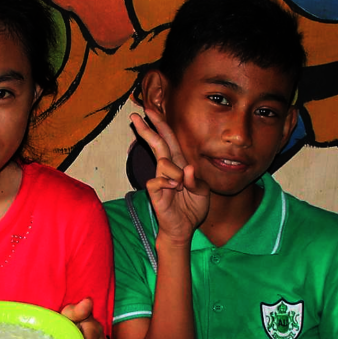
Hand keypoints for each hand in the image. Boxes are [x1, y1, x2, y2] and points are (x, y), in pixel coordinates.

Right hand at [130, 109, 209, 242]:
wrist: (184, 228)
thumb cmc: (192, 208)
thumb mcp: (202, 192)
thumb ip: (197, 180)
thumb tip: (188, 169)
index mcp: (179, 164)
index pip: (169, 140)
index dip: (161, 125)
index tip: (150, 110)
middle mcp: (167, 169)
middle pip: (157, 143)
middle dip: (147, 129)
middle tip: (134, 115)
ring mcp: (160, 179)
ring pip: (163, 162)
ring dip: (176, 172)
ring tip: (182, 187)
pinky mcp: (154, 192)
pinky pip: (157, 180)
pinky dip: (168, 182)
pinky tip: (174, 189)